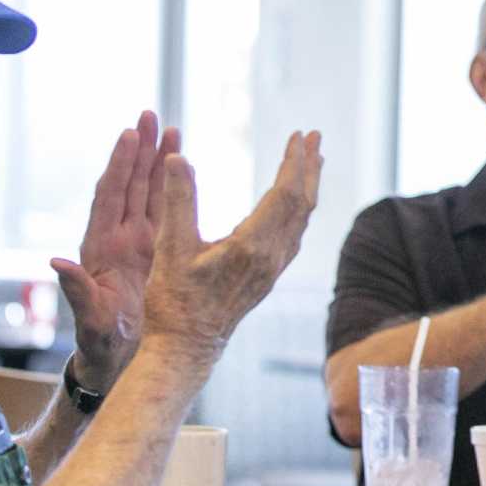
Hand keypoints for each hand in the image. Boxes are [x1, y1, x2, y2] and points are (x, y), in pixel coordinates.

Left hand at [52, 111, 175, 387]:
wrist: (117, 359)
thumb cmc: (101, 345)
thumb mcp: (91, 320)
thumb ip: (76, 292)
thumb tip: (57, 261)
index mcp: (101, 250)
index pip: (110, 198)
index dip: (119, 166)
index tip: (128, 136)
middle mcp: (117, 239)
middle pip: (128, 184)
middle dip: (138, 150)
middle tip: (149, 115)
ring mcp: (135, 243)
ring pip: (147, 192)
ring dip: (157, 161)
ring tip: (170, 128)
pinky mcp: (153, 250)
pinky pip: (162, 210)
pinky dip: (170, 185)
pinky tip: (180, 166)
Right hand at [142, 131, 323, 358]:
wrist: (184, 349)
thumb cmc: (173, 302)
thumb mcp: (169, 248)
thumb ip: (176, 200)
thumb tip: (177, 157)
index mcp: (251, 247)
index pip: (285, 194)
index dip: (294, 162)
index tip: (299, 135)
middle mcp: (270, 258)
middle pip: (302, 204)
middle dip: (309, 167)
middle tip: (315, 136)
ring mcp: (272, 270)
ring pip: (300, 221)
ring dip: (307, 187)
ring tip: (310, 161)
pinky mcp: (268, 278)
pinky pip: (294, 236)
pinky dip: (298, 209)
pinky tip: (293, 202)